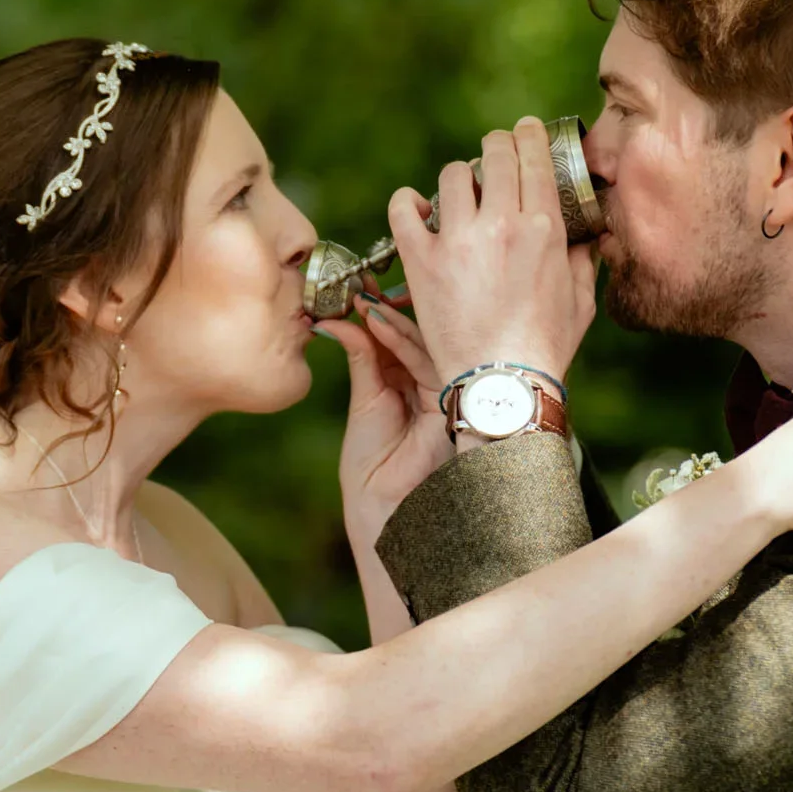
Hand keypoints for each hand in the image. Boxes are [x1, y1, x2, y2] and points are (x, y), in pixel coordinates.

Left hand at [320, 294, 454, 547]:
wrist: (384, 509)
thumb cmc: (371, 467)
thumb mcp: (364, 402)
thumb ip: (362, 357)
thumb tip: (339, 320)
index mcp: (409, 382)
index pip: (397, 336)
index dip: (377, 311)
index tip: (353, 287)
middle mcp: (431, 382)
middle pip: (415, 332)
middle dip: (389, 305)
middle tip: (359, 282)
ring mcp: (445, 388)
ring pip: (424, 340)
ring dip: (392, 316)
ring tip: (361, 299)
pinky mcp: (454, 398)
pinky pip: (428, 358)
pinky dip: (401, 337)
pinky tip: (376, 320)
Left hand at [390, 116, 597, 389]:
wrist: (501, 385)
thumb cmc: (545, 348)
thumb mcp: (581, 300)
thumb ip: (584, 260)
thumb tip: (589, 235)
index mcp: (543, 228)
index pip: (533, 156)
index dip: (527, 135)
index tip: (523, 132)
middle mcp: (501, 224)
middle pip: (493, 152)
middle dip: (495, 147)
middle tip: (493, 157)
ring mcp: (457, 240)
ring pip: (452, 174)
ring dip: (459, 178)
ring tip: (461, 194)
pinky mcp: (422, 261)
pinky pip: (403, 209)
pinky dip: (407, 203)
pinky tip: (415, 209)